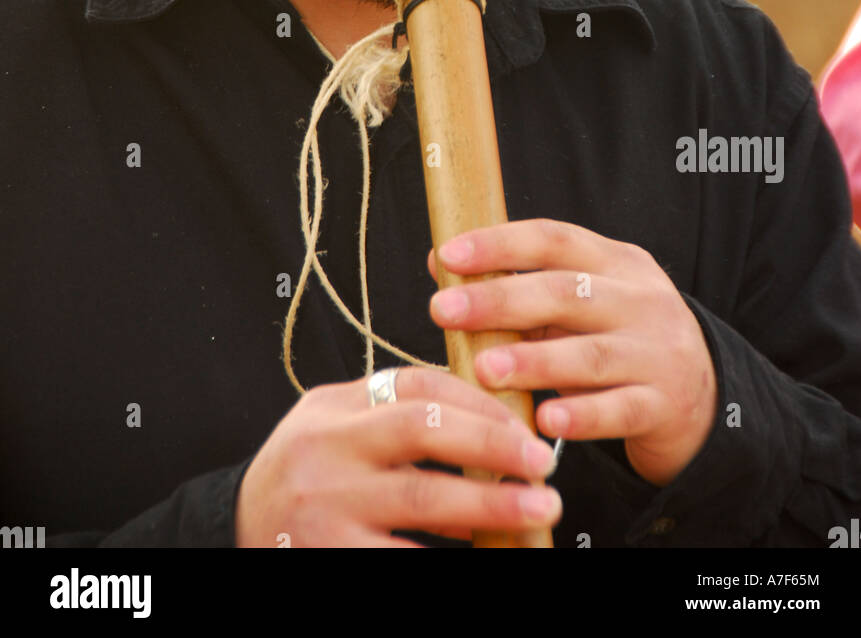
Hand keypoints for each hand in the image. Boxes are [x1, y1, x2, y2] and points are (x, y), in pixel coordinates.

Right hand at [234, 367, 561, 546]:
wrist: (234, 534)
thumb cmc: (305, 478)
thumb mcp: (334, 429)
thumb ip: (392, 415)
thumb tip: (490, 419)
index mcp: (333, 407)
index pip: (416, 386)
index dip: (480, 403)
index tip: (525, 426)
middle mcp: (325, 449)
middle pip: (424, 429)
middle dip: (493, 444)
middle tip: (543, 464)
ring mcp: (324, 507)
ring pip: (423, 499)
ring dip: (491, 505)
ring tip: (538, 510)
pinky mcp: (329, 559)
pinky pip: (405, 559)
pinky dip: (452, 559)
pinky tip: (492, 557)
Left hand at [427, 219, 716, 487]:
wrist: (706, 397)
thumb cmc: (620, 341)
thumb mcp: (581, 304)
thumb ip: (519, 287)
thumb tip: (439, 264)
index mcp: (617, 262)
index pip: (555, 240)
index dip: (500, 244)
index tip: (448, 255)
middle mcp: (641, 300)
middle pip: (566, 293)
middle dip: (500, 300)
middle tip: (444, 311)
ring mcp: (657, 353)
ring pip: (590, 354)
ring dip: (534, 361)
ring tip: (484, 369)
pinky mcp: (664, 405)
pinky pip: (620, 410)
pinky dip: (582, 415)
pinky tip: (545, 421)